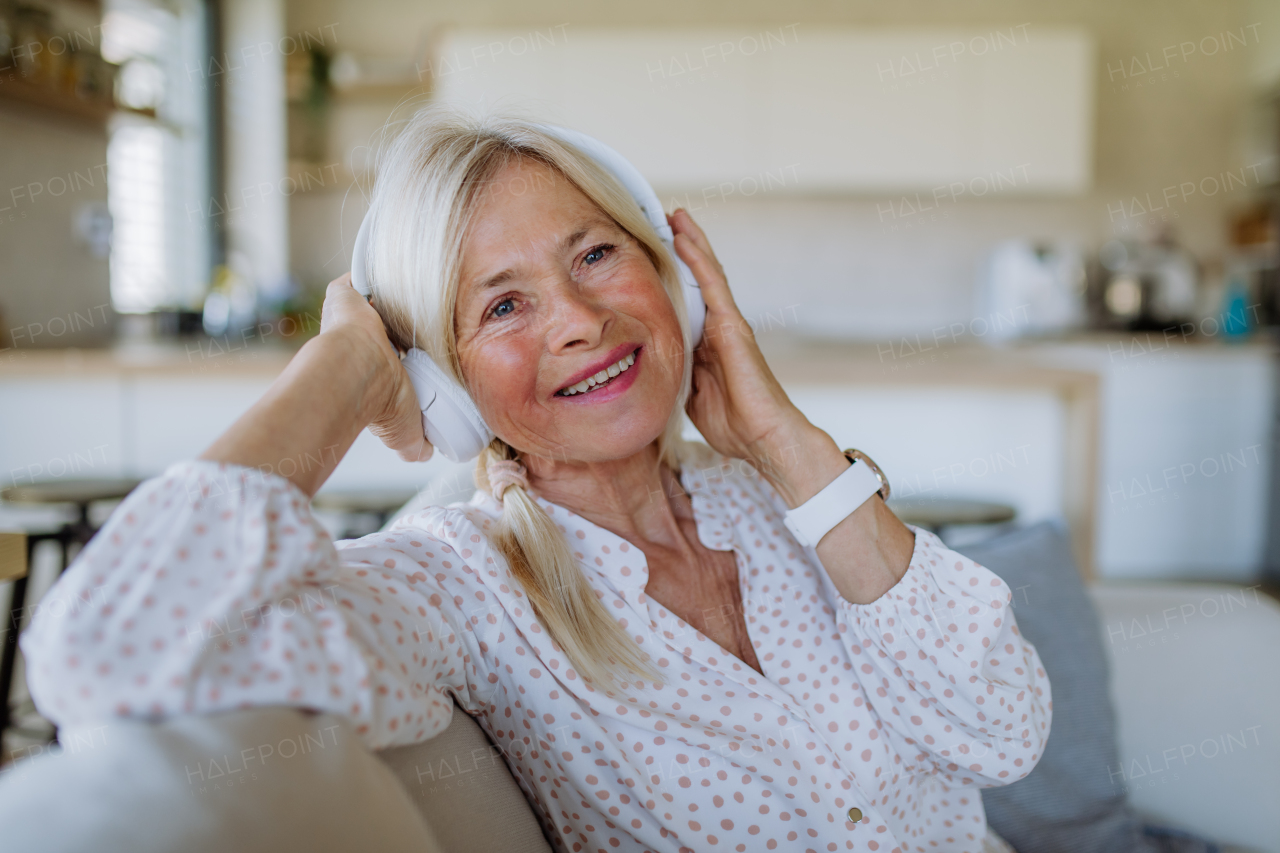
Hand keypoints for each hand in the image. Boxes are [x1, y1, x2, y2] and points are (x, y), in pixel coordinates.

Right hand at [319, 274, 432, 462]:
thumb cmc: (377, 402)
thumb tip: (423, 454)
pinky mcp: (342, 297)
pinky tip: (396, 262)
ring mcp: (348, 319)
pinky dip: (372, 267)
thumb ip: (413, 442)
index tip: (426, 351)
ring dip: (392, 295)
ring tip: (420, 288)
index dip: (406, 353)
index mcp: (370, 370)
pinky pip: (357, 276)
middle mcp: (356, 344)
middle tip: (428, 319)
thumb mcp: (403, 430)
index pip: (391, 356)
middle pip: (384, 327)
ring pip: (374, 303)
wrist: (355, 373)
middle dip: (403, 323)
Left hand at [670, 209, 819, 478]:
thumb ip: (679, 375)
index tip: (655, 255)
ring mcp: (729, 325)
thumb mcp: (693, 397)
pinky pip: (712, 286)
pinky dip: (697, 259)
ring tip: (676, 216)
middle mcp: (720, 328)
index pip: (689, 302)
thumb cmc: (734, 425)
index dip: (674, 278)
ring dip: (692, 243)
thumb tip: (658, 366)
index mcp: (709, 345)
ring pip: (707, 274)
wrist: (764, 438)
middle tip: (665, 221)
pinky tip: (683, 238)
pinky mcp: (734, 327)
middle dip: (684, 250)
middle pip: (699, 280)